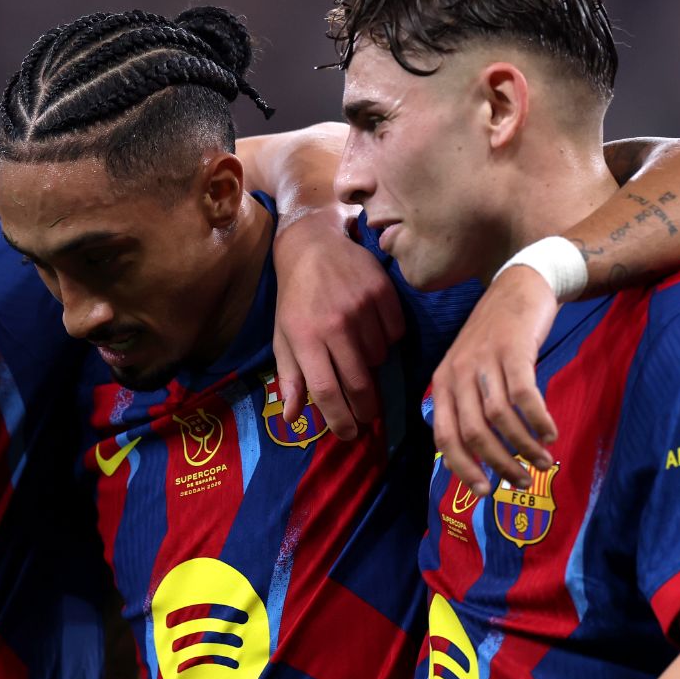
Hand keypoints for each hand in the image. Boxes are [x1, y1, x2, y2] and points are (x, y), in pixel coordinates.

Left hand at [272, 205, 404, 438]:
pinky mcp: (383, 293)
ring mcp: (361, 307)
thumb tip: (292, 419)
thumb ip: (290, 378)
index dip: (340, 420)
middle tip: (367, 416)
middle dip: (366, 409)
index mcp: (305, 338)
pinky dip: (387, 340)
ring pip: (380, 359)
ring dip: (372, 366)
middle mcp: (334, 324)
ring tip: (358, 354)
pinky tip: (371, 330)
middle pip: (359, 384)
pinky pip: (395, 335)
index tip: (349, 434)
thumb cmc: (295, 297)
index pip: (326, 392)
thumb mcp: (284, 337)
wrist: (313, 244)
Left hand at [431, 264, 558, 493]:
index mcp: (443, 382)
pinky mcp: (514, 350)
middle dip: (499, 464)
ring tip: (545, 462)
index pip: (444, 438)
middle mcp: (458, 372)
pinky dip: (538, 420)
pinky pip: (525, 396)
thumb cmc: (498, 335)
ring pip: (500, 419)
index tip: (486, 492)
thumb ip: (469, 406)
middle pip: (474, 434)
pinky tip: (550, 433)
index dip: (463, 469)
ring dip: (524, 447)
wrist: (520, 283)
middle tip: (522, 482)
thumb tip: (482, 457)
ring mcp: (485, 360)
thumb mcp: (471, 369)